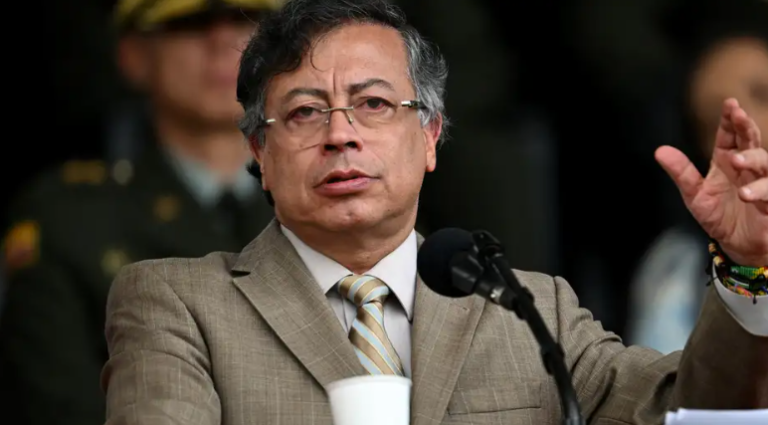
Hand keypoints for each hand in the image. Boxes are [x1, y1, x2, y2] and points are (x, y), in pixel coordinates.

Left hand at [656, 98, 767, 266]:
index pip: (730, 135)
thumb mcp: (694, 194)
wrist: (737, 245)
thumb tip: (660, 151)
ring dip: (751, 159)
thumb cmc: (718, 216)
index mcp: (727, 161)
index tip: (729, 104)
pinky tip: (746, 194)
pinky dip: (760, 190)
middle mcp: (747, 168)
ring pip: (764, 163)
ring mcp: (762, 183)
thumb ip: (680, 172)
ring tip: (736, 161)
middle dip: (746, 126)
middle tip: (739, 115)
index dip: (730, 119)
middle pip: (750, 141)